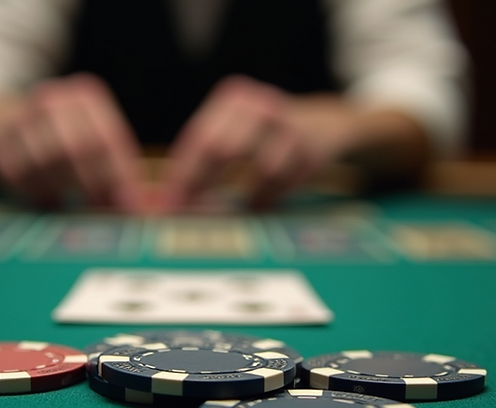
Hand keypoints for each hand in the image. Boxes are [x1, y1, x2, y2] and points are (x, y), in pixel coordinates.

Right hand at [0, 73, 146, 210]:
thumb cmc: (63, 141)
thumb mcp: (94, 145)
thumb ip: (120, 174)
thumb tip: (141, 210)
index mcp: (85, 97)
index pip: (107, 139)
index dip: (120, 177)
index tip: (130, 207)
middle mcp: (52, 100)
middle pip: (79, 148)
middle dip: (95, 185)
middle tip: (103, 211)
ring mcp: (21, 118)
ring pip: (49, 162)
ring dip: (64, 190)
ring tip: (74, 204)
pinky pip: (22, 176)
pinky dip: (39, 194)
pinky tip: (49, 200)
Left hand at [159, 75, 429, 211]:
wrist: (329, 123)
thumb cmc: (267, 135)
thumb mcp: (237, 134)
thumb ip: (203, 163)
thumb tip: (166, 204)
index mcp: (232, 100)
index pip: (199, 139)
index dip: (181, 175)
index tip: (166, 206)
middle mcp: (259, 106)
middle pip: (221, 148)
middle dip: (201, 187)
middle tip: (187, 217)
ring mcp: (290, 124)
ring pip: (260, 169)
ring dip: (244, 199)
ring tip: (227, 216)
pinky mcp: (314, 147)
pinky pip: (286, 182)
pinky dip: (269, 198)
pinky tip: (260, 205)